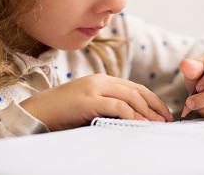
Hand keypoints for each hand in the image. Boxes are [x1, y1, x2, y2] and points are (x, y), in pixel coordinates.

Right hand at [20, 73, 173, 130]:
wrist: (36, 112)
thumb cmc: (62, 112)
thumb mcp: (88, 105)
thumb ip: (106, 106)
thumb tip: (131, 118)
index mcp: (101, 80)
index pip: (134, 87)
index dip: (152, 99)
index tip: (163, 112)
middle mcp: (100, 80)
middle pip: (136, 90)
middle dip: (155, 105)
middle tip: (167, 118)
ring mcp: (94, 88)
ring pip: (130, 96)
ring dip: (147, 111)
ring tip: (158, 123)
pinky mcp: (88, 100)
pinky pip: (117, 106)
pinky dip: (132, 114)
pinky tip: (140, 123)